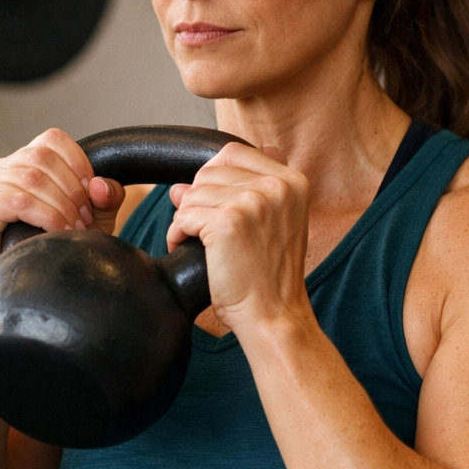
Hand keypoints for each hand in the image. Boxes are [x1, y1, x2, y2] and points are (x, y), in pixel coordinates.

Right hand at [0, 128, 124, 277]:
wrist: (21, 290)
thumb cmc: (54, 250)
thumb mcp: (92, 220)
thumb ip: (105, 199)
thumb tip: (99, 185)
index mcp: (21, 161)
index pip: (52, 140)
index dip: (79, 163)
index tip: (93, 196)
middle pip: (43, 157)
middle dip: (72, 190)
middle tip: (85, 221)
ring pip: (32, 178)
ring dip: (61, 206)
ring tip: (73, 230)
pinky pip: (19, 201)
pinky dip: (45, 216)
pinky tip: (57, 232)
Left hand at [167, 143, 311, 333]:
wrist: (274, 314)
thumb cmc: (268, 276)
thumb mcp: (271, 225)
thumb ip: (237, 194)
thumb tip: (179, 185)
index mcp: (292, 181)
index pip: (233, 153)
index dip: (211, 177)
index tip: (214, 205)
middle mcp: (276, 186)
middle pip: (207, 173)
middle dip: (197, 202)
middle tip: (204, 231)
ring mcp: (252, 202)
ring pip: (191, 195)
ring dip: (186, 221)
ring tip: (200, 244)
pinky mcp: (227, 222)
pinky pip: (182, 216)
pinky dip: (177, 235)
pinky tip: (190, 250)